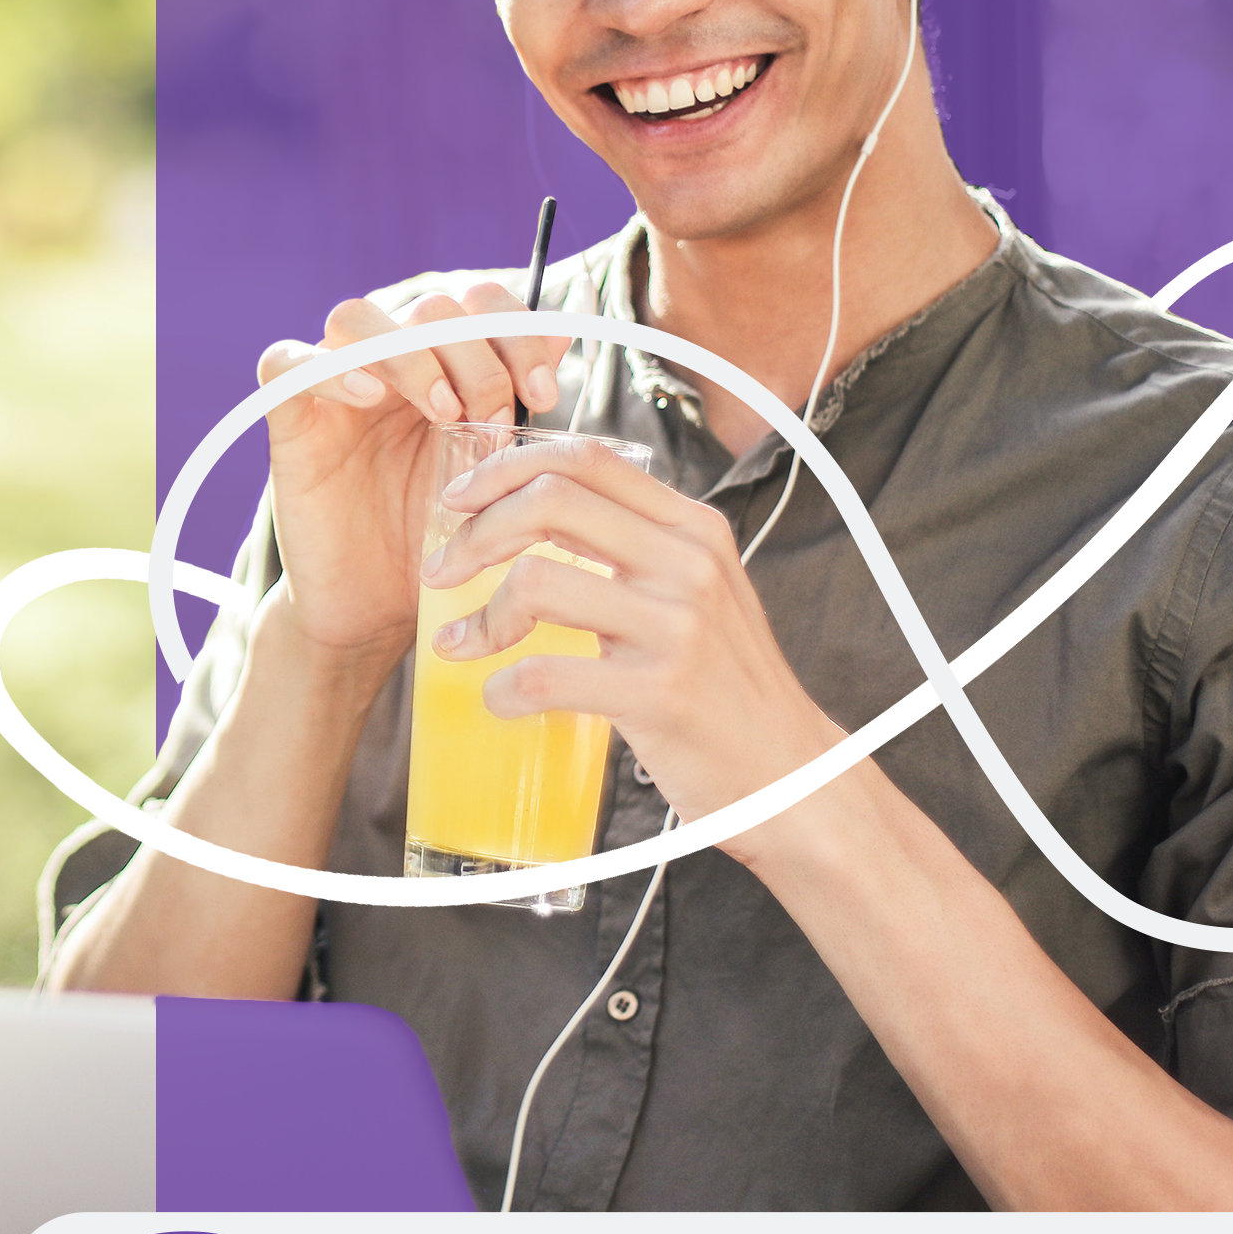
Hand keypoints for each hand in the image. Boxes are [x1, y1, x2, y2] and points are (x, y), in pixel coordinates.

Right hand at [254, 285, 569, 671]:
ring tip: (444, 413)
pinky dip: (328, 367)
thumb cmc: (440, 541)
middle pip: (427, 307)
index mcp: (442, 367)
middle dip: (477, 355)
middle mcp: (387, 367)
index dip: (516, 329)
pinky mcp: (291, 426)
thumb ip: (518, 404)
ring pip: (356, 318)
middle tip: (496, 421)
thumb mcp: (496, 471)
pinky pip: (284, 364)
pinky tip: (368, 398)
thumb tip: (562, 334)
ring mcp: (334, 391)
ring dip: (412, 354)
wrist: (381, 611)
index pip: (476, 302)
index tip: (545, 392)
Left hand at [420, 435, 844, 856]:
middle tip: (440, 571)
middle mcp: (688, 563)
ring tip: (460, 645)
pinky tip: (501, 701)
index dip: (507, 467)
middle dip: (475, 532)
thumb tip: (533, 514)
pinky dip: (504, 689)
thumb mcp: (695, 593)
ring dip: (480, 617)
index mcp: (693, 527)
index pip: (585, 458)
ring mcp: (677, 626)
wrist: (791, 775)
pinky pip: (546, 676)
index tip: (458, 499)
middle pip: (550, 501)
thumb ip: (633, 549)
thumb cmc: (725, 686)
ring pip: (538, 582)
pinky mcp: (660, 693)